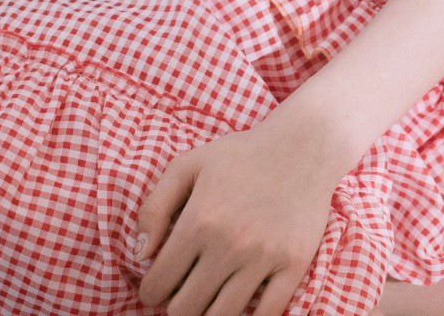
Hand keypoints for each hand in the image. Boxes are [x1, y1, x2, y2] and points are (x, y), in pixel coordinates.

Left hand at [135, 109, 337, 315]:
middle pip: (185, 310)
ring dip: (207, 313)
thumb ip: (154, 207)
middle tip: (184, 290)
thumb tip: (140, 254)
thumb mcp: (188, 165)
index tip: (158, 284)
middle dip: (176, 305)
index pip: (157, 284)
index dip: (151, 290)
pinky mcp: (293, 265)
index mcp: (199, 221)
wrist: (303, 144)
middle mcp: (229, 244)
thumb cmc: (241, 155)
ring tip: (208, 296)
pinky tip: (240, 299)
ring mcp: (264, 257)